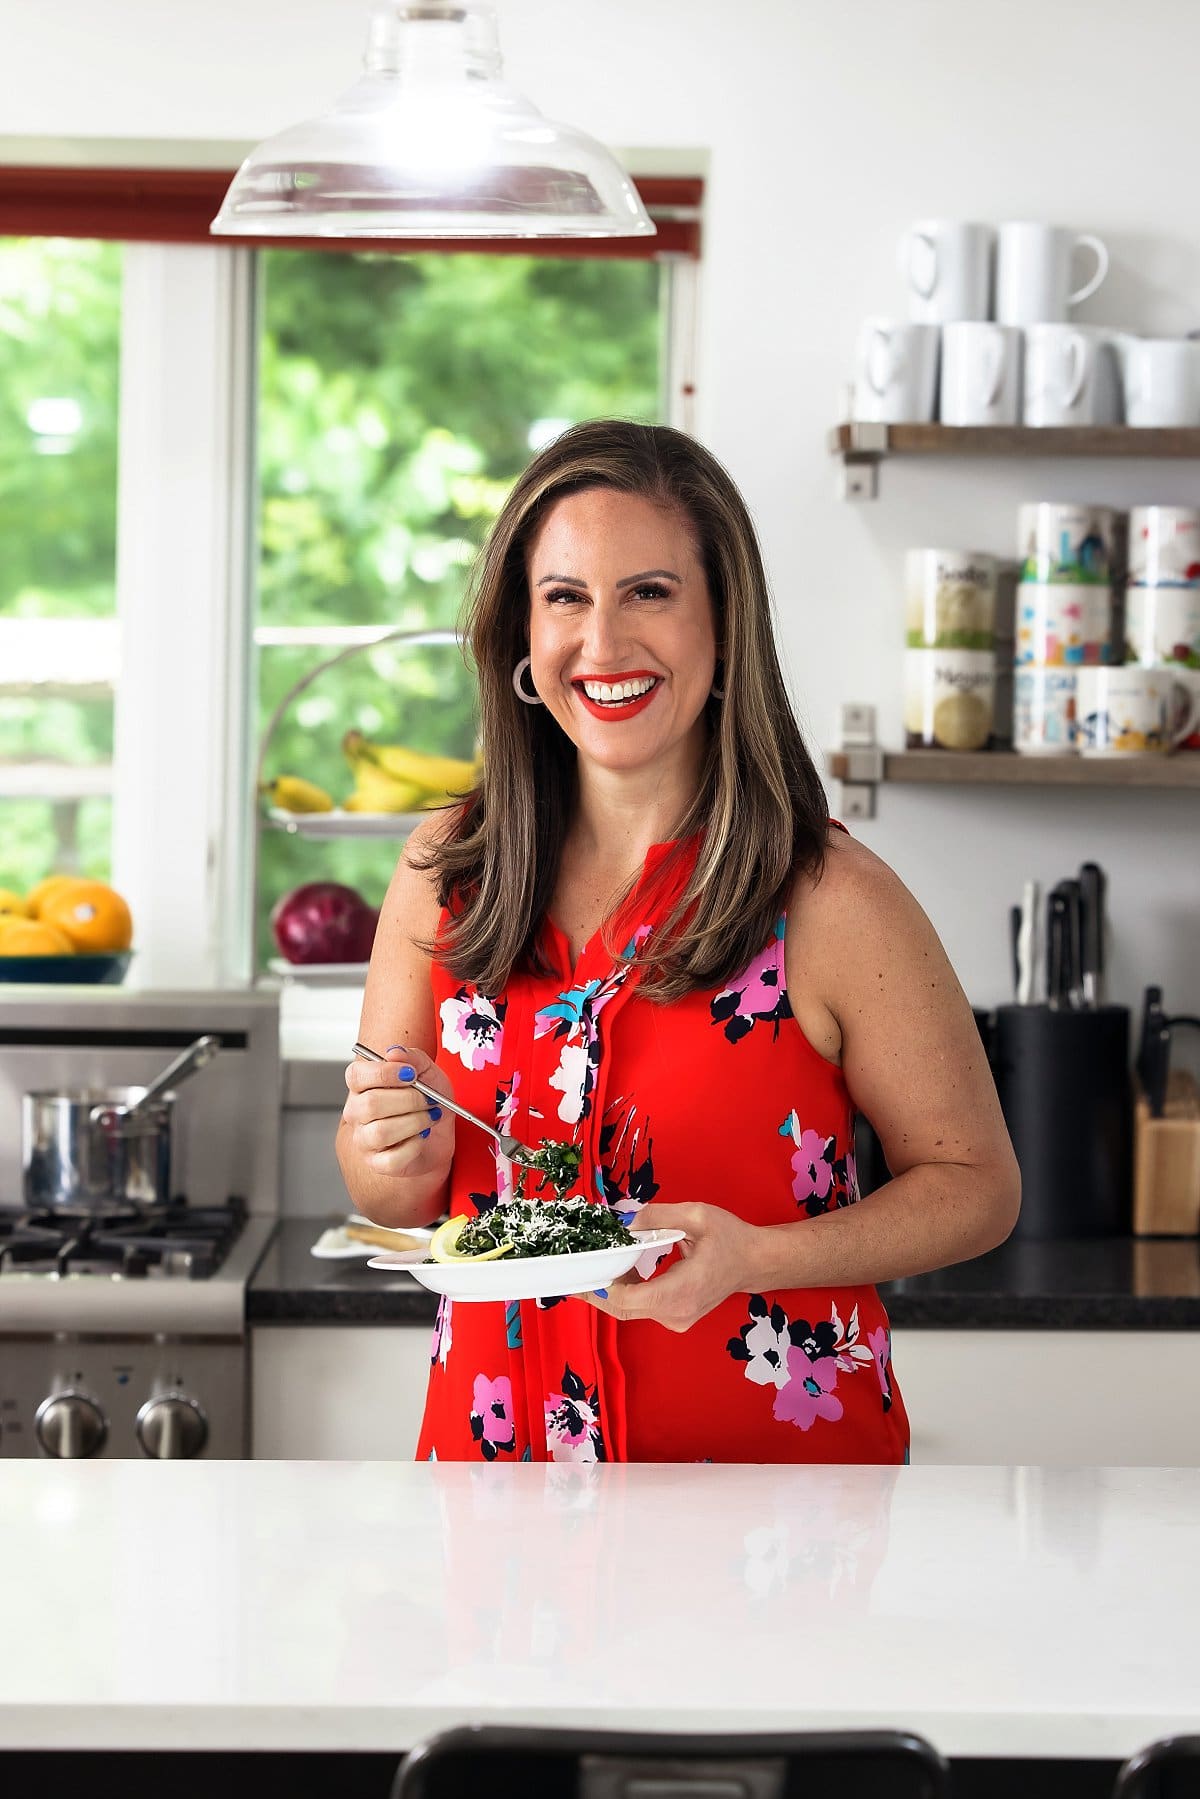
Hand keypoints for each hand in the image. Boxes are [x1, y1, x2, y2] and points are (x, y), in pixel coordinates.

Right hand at [342, 1045, 455, 1179]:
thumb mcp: (428, 1072)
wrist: (441, 1133)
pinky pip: (392, 1158)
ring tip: (430, 1117)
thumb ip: (413, 1058)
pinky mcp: (378, 1163)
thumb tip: (394, 1053)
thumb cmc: (427, 1101)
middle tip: (429, 1099)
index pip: (356, 1076)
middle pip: (371, 1104)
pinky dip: (415, 1145)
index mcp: (363, 1086)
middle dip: (409, 1100)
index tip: (410, 1074)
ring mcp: (365, 1140)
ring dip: (415, 1122)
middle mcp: (357, 1113)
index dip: (383, 1073)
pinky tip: (422, 1136)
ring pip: (381, 1132)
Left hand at [584, 1201, 764, 1332]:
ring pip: (629, 1310)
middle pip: (622, 1309)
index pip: (628, 1299)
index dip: (600, 1286)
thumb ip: (658, 1216)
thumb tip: (624, 1221)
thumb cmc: (730, 1239)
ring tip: (602, 1259)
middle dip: (597, 1288)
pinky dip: (626, 1289)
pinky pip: (641, 1307)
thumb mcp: (697, 1216)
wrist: (754, 1263)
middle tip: (575, 1267)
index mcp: (681, 1291)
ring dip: (611, 1286)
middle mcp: (675, 1313)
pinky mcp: (674, 1317)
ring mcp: (675, 1319)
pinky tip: (623, 1267)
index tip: (582, 1267)